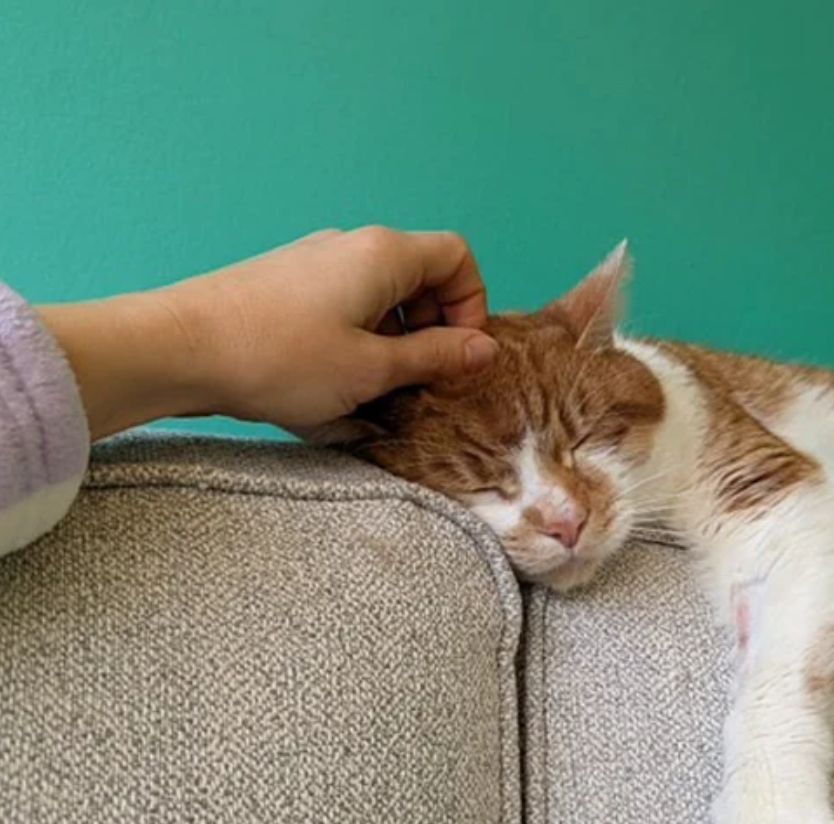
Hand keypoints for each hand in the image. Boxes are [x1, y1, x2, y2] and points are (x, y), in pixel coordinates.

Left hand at [37, 227, 498, 439]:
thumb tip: (484, 349)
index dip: (470, 305)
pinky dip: (356, 343)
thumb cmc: (279, 359)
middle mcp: (351, 247)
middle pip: (421, 279)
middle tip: (418, 384)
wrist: (178, 349)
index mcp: (384, 255)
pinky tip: (333, 386)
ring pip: (381, 299)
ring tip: (373, 394)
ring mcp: (315, 265)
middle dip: (431, 332)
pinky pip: (344, 310)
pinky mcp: (286, 288)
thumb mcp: (371, 369)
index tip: (455, 355)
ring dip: (392, 345)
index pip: (457, 257)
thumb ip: (434, 357)